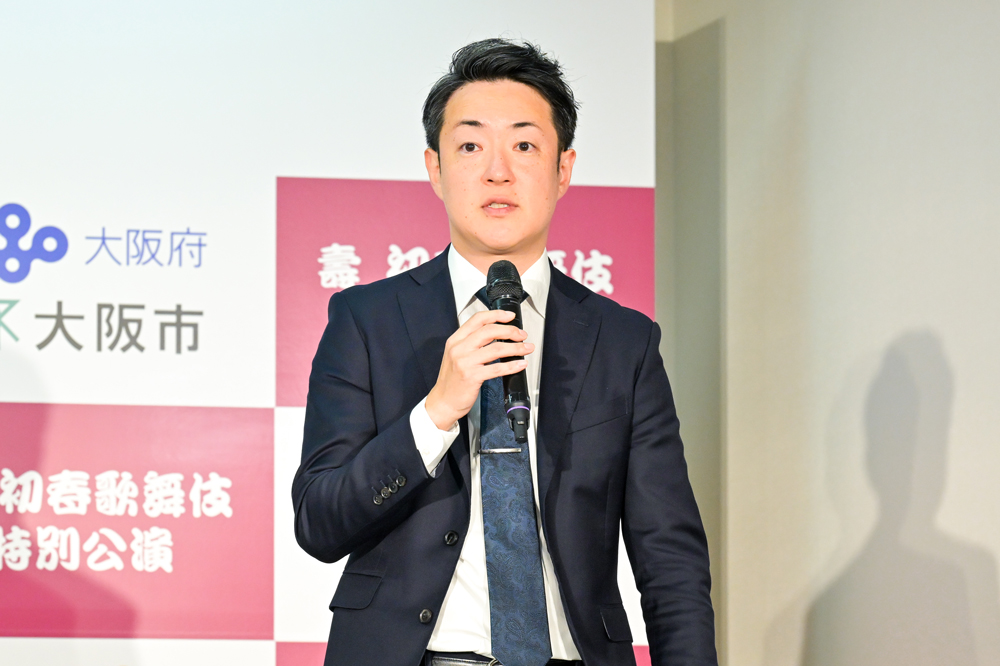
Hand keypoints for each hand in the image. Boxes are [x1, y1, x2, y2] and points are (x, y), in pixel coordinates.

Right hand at [425, 309, 533, 430]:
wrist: (443, 401)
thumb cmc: (452, 380)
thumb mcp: (456, 355)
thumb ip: (471, 343)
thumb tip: (497, 334)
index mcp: (455, 340)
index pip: (477, 320)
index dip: (496, 315)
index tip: (510, 316)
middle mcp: (459, 348)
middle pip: (489, 331)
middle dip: (510, 330)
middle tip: (522, 335)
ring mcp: (465, 362)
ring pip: (496, 348)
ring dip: (516, 347)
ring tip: (526, 348)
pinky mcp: (472, 376)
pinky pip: (497, 368)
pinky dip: (512, 365)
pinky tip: (520, 364)